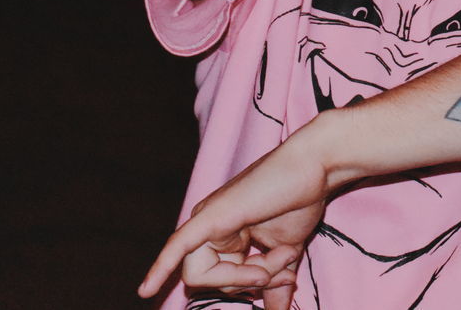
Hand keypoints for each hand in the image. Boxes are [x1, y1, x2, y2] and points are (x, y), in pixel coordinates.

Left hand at [137, 126, 336, 307]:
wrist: (315, 168)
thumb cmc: (300, 202)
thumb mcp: (286, 253)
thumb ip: (274, 284)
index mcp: (224, 237)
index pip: (221, 282)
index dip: (252, 286)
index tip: (288, 278)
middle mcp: (208, 229)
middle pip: (209, 282)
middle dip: (251, 282)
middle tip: (285, 264)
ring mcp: (206, 220)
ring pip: (201, 276)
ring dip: (245, 276)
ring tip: (281, 253)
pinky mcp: (210, 216)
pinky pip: (177, 247)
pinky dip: (162, 268)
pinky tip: (145, 292)